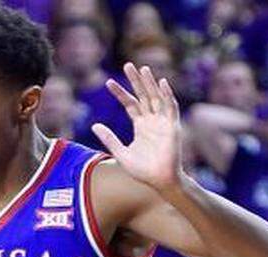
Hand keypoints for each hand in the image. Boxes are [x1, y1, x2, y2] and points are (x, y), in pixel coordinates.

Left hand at [93, 63, 183, 195]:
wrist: (159, 181)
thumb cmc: (142, 170)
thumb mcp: (120, 153)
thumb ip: (109, 138)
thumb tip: (95, 125)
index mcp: (140, 125)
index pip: (129, 104)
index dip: (120, 92)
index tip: (108, 82)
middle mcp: (152, 120)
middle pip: (143, 96)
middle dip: (136, 81)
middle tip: (128, 65)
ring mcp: (163, 122)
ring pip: (156, 98)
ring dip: (150, 83)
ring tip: (143, 68)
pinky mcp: (172, 127)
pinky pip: (170, 108)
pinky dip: (167, 95)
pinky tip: (161, 83)